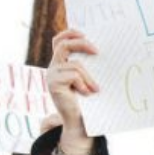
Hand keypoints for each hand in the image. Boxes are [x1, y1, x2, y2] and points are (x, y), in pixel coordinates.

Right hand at [47, 29, 100, 154]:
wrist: (78, 121)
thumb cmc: (87, 99)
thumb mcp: (87, 78)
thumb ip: (88, 65)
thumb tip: (101, 49)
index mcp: (60, 63)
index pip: (59, 40)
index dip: (70, 33)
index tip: (86, 34)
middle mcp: (53, 67)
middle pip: (63, 44)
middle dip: (82, 44)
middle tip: (97, 51)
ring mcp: (52, 76)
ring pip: (75, 65)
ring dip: (89, 77)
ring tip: (95, 90)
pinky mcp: (53, 85)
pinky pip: (74, 76)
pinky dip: (84, 84)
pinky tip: (87, 94)